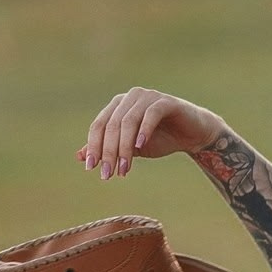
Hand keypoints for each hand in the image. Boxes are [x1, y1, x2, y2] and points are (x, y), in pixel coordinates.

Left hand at [80, 87, 226, 180]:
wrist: (193, 135)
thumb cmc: (161, 139)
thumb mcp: (130, 148)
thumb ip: (108, 149)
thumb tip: (79, 157)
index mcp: (118, 106)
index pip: (98, 125)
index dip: (93, 146)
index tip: (91, 168)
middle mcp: (130, 97)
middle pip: (112, 125)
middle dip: (108, 152)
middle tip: (108, 174)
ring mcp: (148, 97)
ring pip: (128, 121)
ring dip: (124, 147)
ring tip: (124, 169)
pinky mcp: (166, 101)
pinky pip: (151, 114)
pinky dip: (143, 130)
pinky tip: (140, 146)